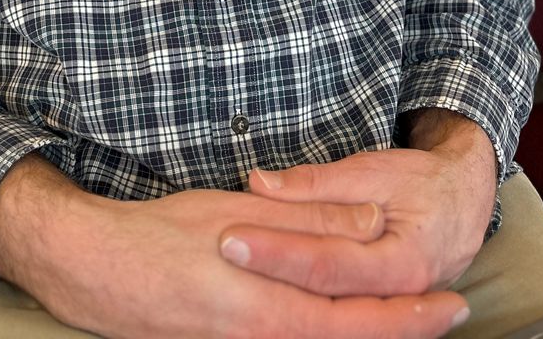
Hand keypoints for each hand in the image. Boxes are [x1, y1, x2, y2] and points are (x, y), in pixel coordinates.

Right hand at [0, 154, 469, 338]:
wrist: (92, 271)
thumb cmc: (158, 237)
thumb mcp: (233, 215)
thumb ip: (304, 224)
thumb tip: (371, 226)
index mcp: (264, 310)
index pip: (356, 322)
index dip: (409, 316)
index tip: (450, 302)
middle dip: (402, 330)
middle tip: (448, 310)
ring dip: (368, 330)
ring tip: (408, 313)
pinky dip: (331, 333)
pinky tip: (342, 319)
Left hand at [219, 112, 496, 299]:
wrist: (463, 200)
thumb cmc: (420, 182)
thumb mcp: (371, 171)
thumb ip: (315, 184)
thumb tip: (259, 183)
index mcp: (402, 262)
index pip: (326, 264)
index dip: (276, 251)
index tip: (230, 236)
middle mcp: (397, 296)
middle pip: (319, 301)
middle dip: (267, 277)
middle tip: (220, 253)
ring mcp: (388, 308)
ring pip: (325, 320)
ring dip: (276, 301)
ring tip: (225, 282)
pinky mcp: (375, 311)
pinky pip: (334, 320)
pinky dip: (300, 311)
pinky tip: (259, 302)